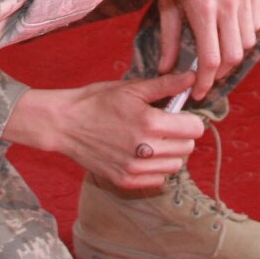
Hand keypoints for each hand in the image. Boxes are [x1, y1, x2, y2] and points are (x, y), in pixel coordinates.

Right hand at [9, 75, 204, 190]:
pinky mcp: (125, 181)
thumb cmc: (97, 101)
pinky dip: (156, 169)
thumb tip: (193, 77)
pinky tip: (142, 154)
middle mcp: (144, 149)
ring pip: (175, 166)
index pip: (194, 128)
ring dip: (170, 153)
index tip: (179, 115)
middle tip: (164, 126)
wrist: (64, 124)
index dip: (189, 119)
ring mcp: (134, 168)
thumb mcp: (131, 88)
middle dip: (181, 136)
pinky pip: (158, 180)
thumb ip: (166, 85)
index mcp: (149, 122)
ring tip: (153, 140)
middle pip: (188, 148)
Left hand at [157, 0, 259, 100]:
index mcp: (203, 10)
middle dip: (220, 74)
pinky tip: (228, 32)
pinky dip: (244, 34)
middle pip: (234, 57)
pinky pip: (255, 23)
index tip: (197, 92)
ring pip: (247, 42)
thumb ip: (169, 40)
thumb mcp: (166, 4)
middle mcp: (228, 4)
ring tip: (217, 54)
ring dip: (233, 54)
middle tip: (207, 77)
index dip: (204, 82)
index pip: (211, 60)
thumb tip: (165, 69)